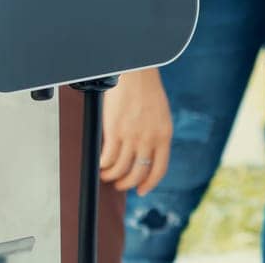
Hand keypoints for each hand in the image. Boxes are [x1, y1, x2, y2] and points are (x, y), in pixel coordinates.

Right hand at [100, 68, 172, 194]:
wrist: (136, 73)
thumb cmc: (146, 91)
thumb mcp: (160, 115)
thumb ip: (156, 134)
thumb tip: (145, 153)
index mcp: (164, 135)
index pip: (159, 169)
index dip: (149, 184)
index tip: (142, 190)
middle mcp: (150, 138)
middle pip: (138, 173)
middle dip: (127, 183)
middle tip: (119, 184)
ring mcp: (132, 136)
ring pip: (120, 169)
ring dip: (111, 176)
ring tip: (107, 174)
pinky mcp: (115, 131)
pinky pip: (107, 158)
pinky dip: (102, 165)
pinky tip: (100, 163)